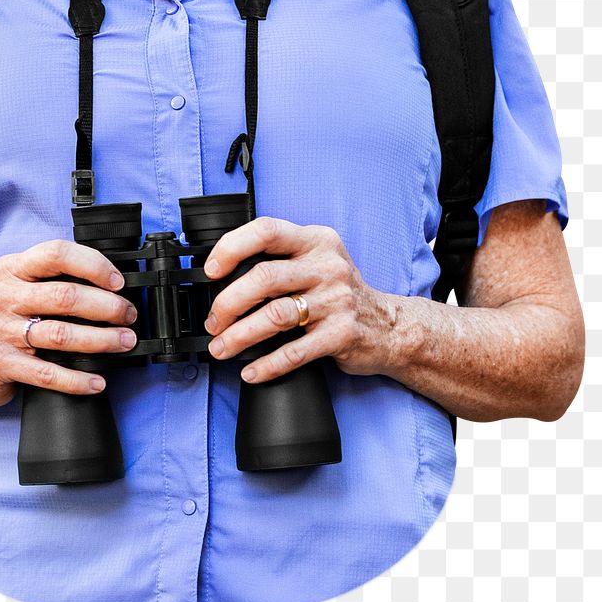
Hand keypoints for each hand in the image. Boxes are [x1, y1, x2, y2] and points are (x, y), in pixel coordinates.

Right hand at [0, 239, 138, 406]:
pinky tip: (97, 381)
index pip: (56, 254)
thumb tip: (110, 285)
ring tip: (124, 342)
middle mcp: (4, 295)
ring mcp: (1, 330)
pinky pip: (46, 373)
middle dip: (106, 307)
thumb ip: (53, 279)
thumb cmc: (6, 319)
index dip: (93, 265)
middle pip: (65, 296)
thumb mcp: (20, 287)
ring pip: (60, 334)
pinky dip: (76, 379)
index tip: (118, 282)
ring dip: (101, 340)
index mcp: (12, 269)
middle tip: (128, 315)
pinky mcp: (1, 363)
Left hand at [201, 216, 395, 382]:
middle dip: (228, 303)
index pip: (267, 231)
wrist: (390, 327)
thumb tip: (223, 276)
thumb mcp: (318, 260)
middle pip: (264, 278)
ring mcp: (336, 301)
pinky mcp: (341, 335)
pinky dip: (267, 365)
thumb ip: (280, 259)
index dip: (232, 247)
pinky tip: (251, 371)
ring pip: (275, 316)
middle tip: (213, 321)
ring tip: (221, 347)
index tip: (211, 270)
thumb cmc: (340, 292)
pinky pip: (295, 352)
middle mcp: (327, 267)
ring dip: (239, 336)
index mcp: (316, 241)